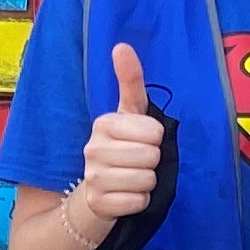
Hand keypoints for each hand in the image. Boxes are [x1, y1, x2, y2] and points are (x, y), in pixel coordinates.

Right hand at [73, 44, 163, 229]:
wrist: (96, 193)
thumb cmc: (122, 149)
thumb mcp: (128, 114)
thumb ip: (130, 81)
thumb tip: (122, 45)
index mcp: (103, 124)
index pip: (155, 131)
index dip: (156, 139)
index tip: (142, 141)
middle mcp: (92, 149)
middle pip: (152, 156)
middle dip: (152, 162)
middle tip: (137, 162)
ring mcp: (92, 177)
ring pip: (146, 179)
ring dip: (147, 182)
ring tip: (132, 179)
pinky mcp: (97, 203)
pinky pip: (139, 201)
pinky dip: (140, 201)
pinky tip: (127, 196)